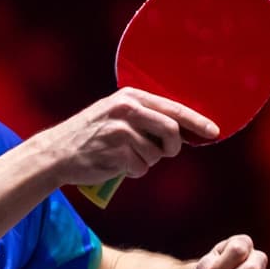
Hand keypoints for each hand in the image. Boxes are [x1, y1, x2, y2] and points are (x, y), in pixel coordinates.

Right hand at [41, 87, 218, 185]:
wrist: (56, 153)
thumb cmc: (88, 135)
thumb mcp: (113, 114)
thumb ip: (143, 116)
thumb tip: (180, 131)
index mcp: (128, 97)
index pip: (173, 108)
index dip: (197, 121)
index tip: (213, 131)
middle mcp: (126, 110)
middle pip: (171, 131)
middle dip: (173, 147)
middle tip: (164, 152)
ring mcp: (121, 131)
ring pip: (156, 154)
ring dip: (146, 161)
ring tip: (124, 156)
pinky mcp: (117, 153)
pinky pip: (141, 168)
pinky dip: (133, 171)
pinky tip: (115, 165)